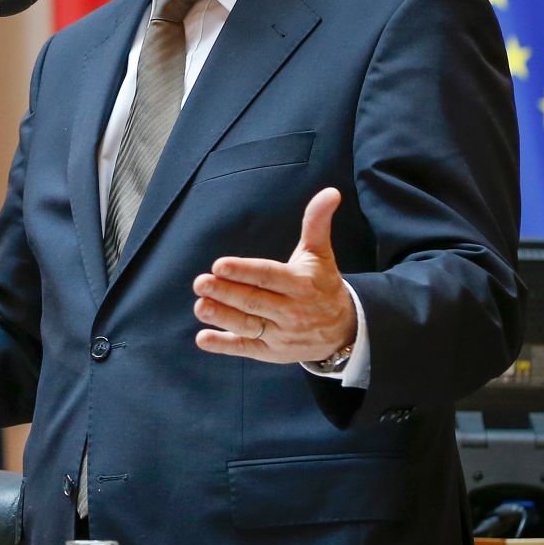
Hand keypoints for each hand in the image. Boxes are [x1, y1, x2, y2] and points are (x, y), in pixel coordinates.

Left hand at [191, 187, 356, 362]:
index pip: (268, 276)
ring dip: (222, 317)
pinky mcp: (272, 352)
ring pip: (248, 325)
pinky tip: (203, 339)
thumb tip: (330, 192)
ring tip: (200, 306)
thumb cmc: (323, 284)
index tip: (219, 265)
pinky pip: (246, 348)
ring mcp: (281, 334)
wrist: (343, 330)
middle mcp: (291, 310)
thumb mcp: (320, 254)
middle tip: (200, 282)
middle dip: (226, 293)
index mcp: (300, 284)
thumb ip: (317, 223)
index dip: (244, 271)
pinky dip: (225, 345)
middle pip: (254, 301)